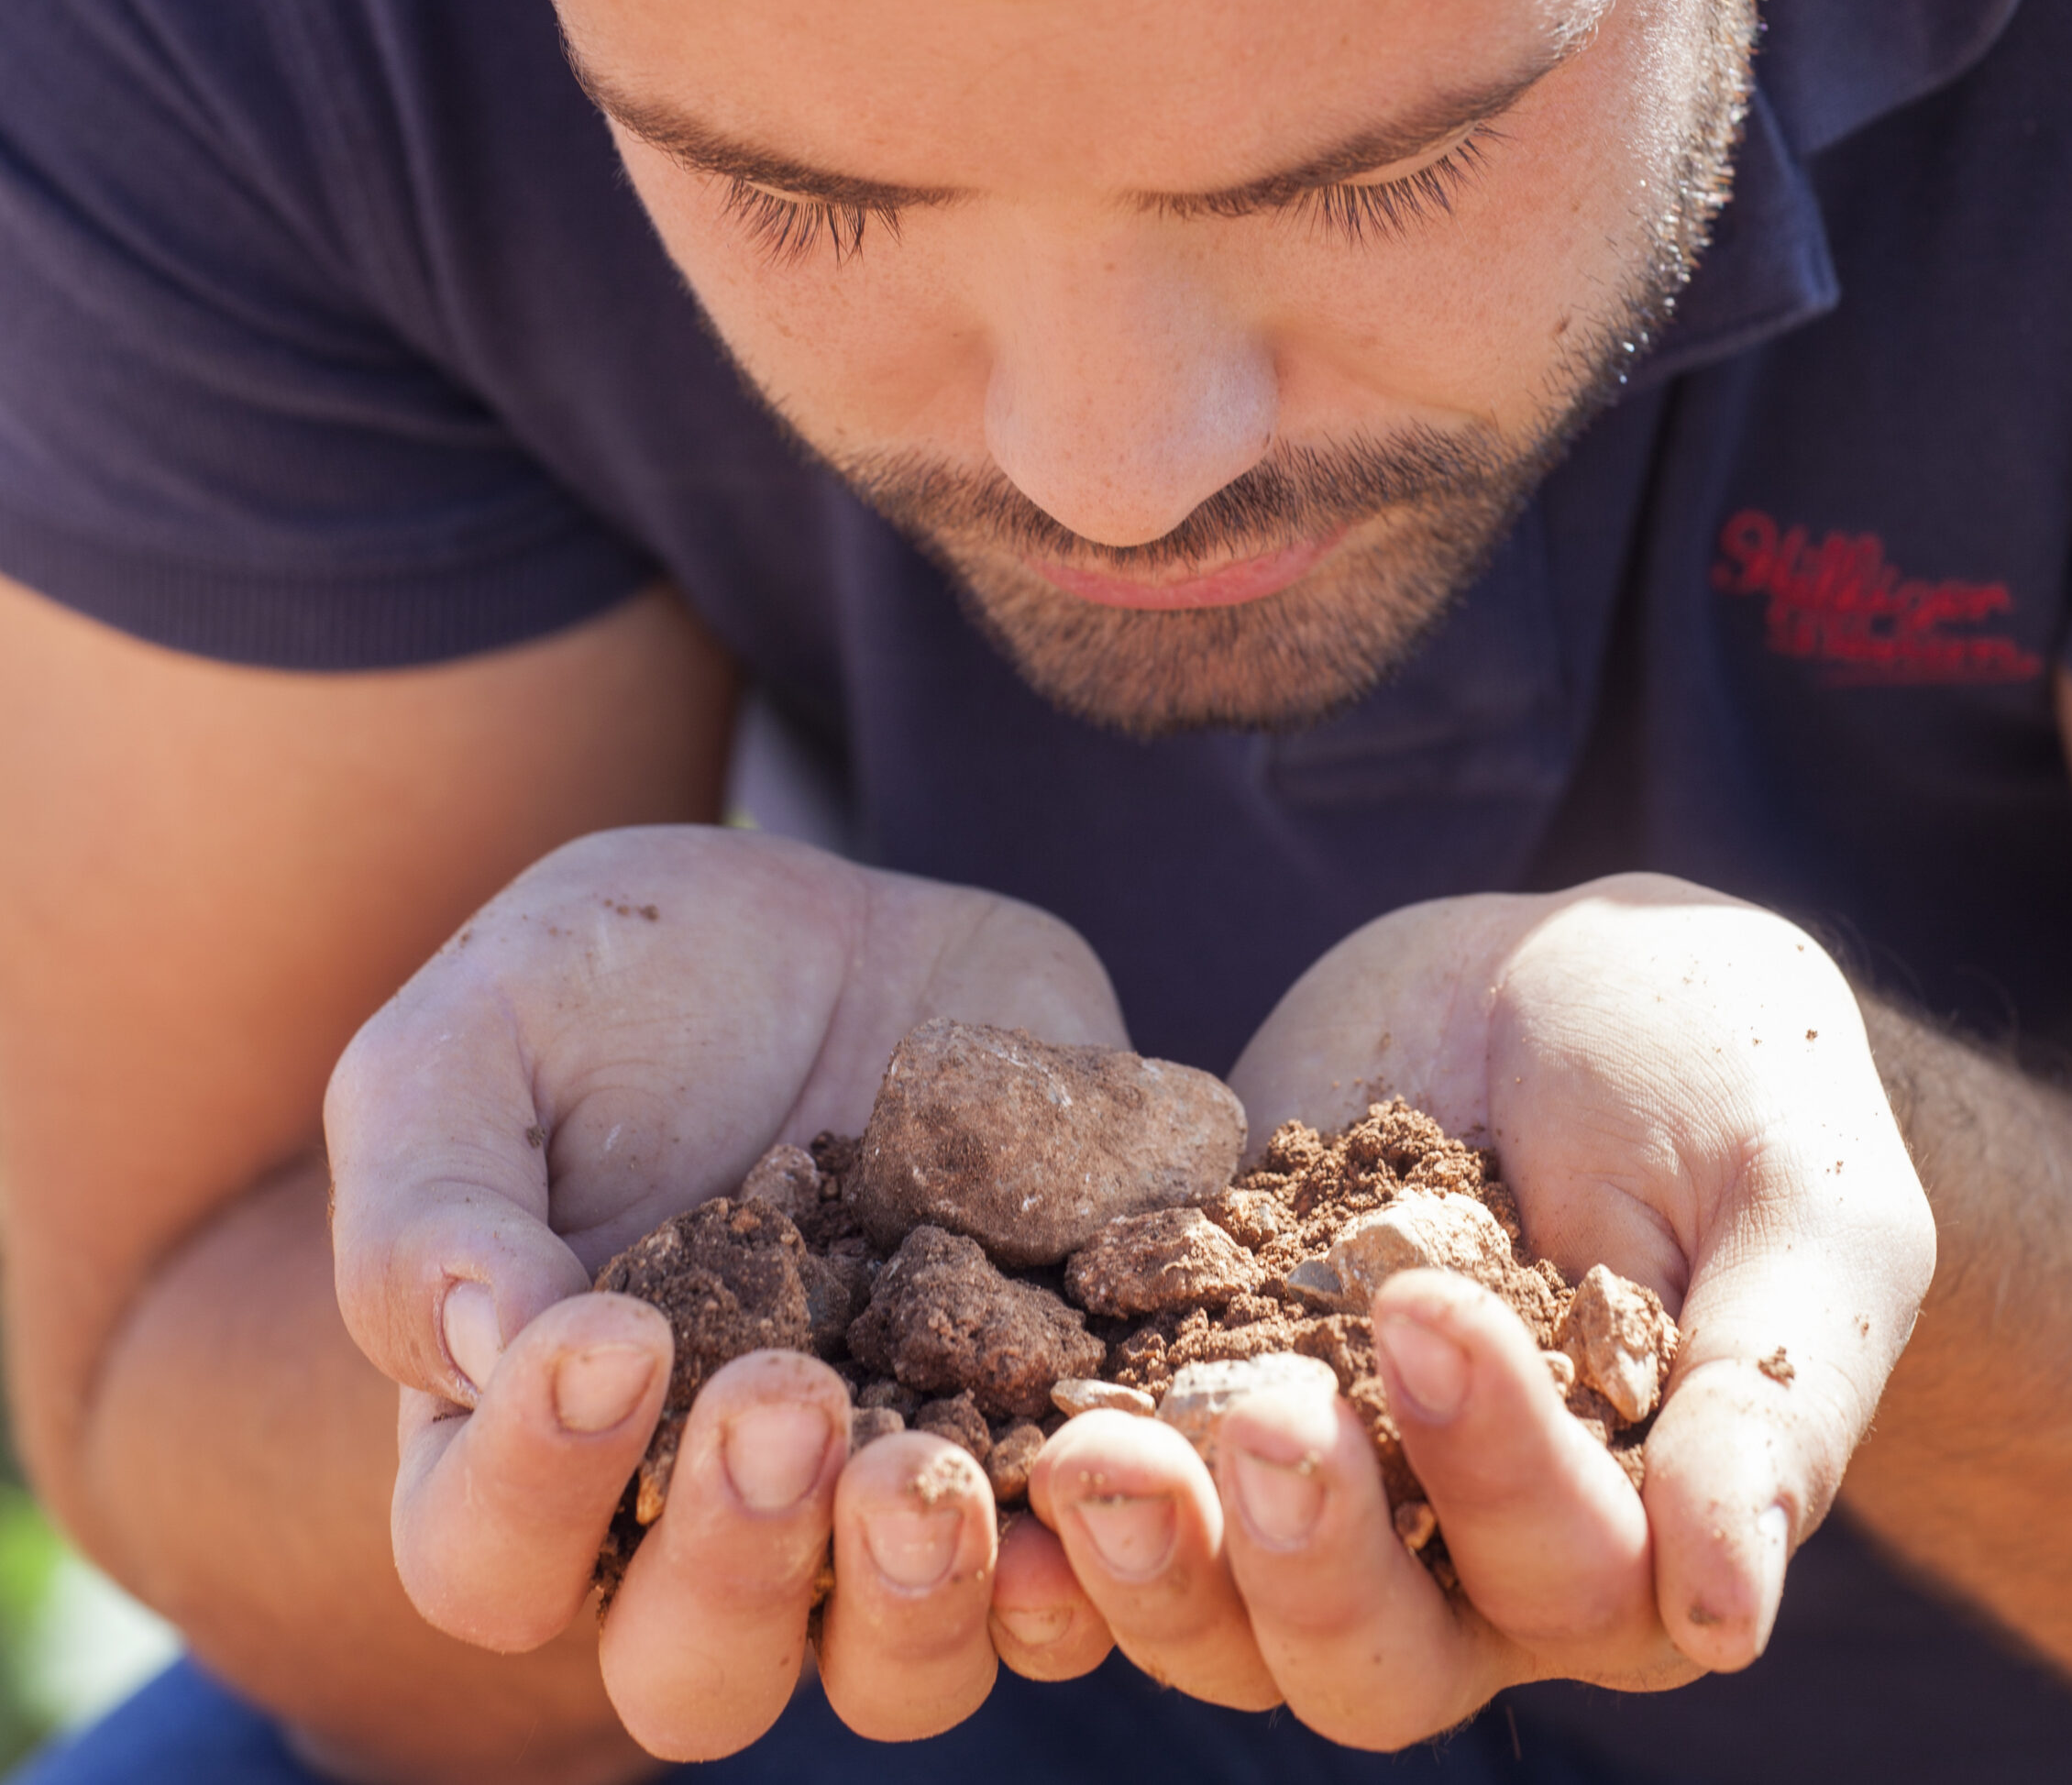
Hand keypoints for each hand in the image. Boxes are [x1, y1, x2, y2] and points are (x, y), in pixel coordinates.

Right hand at [326, 826, 1125, 1759]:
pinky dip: (1110, 1541)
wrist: (830, 926)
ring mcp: (888, 1495)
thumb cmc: (615, 983)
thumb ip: (435, 1201)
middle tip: (785, 1403)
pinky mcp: (1041, 1437)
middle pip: (697, 1670)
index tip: (609, 1330)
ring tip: (934, 1470)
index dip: (538, 1485)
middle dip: (740, 1568)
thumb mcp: (478, 1041)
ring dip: (921, 1600)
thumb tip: (487, 1351)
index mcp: (534, 1448)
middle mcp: (707, 1519)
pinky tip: (1112, 1456)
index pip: (490, 1559)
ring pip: (903, 1669)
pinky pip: (1093, 1563)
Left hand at [1020, 874, 1934, 1747]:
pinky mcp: (1196, 1406)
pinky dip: (1048, 1487)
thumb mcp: (1805, 1209)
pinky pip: (1114, 1501)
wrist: (1572, 985)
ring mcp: (1317, 1500)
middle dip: (1306, 1551)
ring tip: (1086, 1445)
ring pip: (1221, 1620)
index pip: (1573, 1573)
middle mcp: (1469, 1569)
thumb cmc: (1736, 1086)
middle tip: (1251, 1414)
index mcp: (1642, 1544)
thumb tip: (1730, 1609)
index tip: (1431, 1314)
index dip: (1498, 1472)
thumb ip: (1774, 1396)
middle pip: (1374, 1651)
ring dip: (1152, 1557)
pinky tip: (980, 1432)